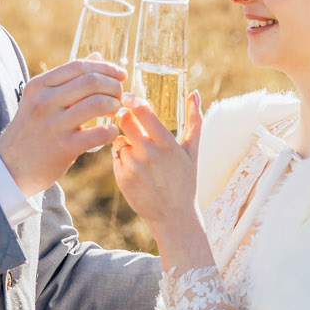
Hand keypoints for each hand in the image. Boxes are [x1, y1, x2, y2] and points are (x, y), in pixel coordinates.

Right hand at [0, 59, 125, 196]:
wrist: (10, 167)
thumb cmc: (32, 131)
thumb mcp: (41, 99)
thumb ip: (68, 79)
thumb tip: (96, 56)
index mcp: (39, 86)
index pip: (78, 66)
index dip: (105, 68)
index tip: (120, 74)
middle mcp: (44, 102)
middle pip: (91, 81)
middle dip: (114, 86)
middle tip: (120, 95)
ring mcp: (53, 125)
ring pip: (97, 103)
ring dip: (114, 106)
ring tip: (116, 111)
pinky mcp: (63, 148)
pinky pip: (98, 133)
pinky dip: (111, 131)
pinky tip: (110, 133)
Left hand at [111, 92, 202, 235]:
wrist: (174, 216)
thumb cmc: (185, 181)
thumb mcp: (192, 151)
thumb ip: (194, 121)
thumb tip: (194, 93)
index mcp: (166, 144)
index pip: (143, 112)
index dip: (132, 100)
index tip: (127, 95)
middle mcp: (149, 154)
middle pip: (124, 121)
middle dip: (123, 116)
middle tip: (125, 116)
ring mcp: (133, 166)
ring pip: (119, 139)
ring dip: (125, 141)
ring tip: (140, 154)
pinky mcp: (122, 178)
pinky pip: (115, 158)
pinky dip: (122, 158)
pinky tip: (136, 169)